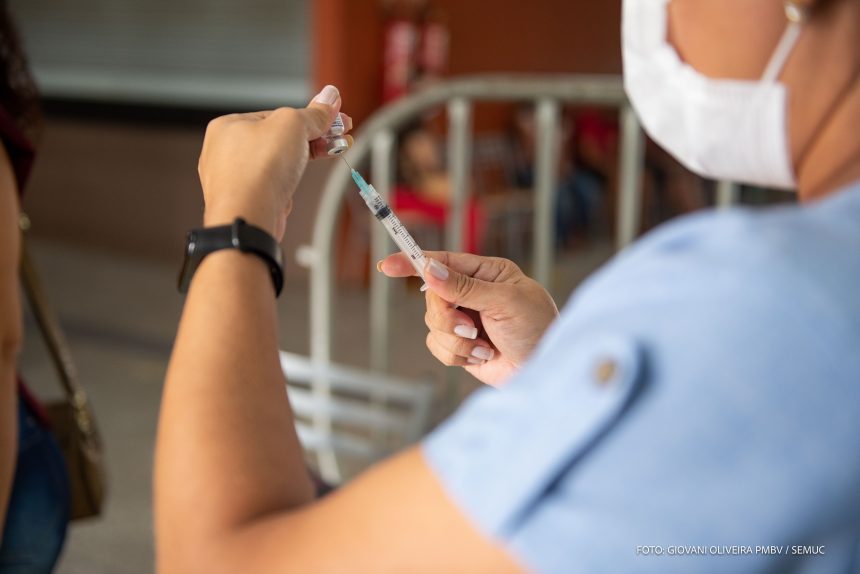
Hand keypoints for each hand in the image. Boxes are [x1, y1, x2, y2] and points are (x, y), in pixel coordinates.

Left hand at [198, 85, 352, 240]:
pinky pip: (272, 184)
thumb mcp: (293, 125)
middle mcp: (226, 151)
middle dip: (313, 138)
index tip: (334, 119)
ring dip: (304, 160)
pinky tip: (298, 183)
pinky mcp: (246, 200)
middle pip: (278, 139)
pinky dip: (290, 182)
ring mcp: (234, 178)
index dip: (309, 117)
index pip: (276, 115)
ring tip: (332, 153)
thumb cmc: (257, 170)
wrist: (249, 218)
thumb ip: (313, 113)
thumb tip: (330, 97)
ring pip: (276, 163)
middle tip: (339, 137)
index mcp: (229, 125)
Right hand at [379, 252, 557, 385]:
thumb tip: (430, 270)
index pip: (443, 262)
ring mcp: (465, 320)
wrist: (545, 370)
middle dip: (447, 316)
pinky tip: (483, 356)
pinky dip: (458, 355)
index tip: (386, 266)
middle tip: (470, 327)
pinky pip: (438, 347)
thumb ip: (465, 287)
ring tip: (484, 345)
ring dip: (457, 340)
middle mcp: (473, 293)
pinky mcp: (461, 346)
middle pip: (432, 297)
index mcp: (486, 273)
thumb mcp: (504, 302)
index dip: (413, 262)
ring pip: (433, 324)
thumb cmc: (537, 329)